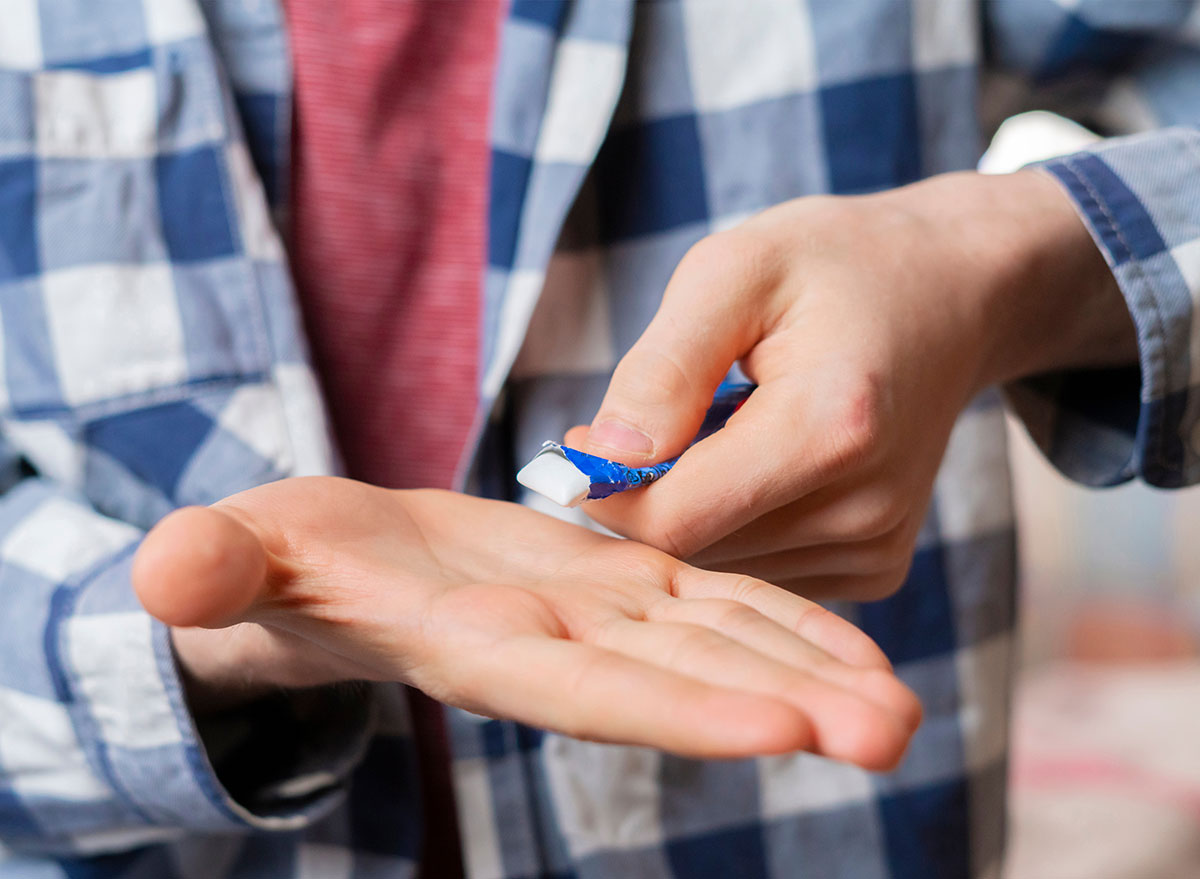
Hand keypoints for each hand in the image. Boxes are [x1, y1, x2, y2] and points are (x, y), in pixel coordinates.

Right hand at [132, 477, 920, 766]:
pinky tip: (850, 646)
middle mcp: (556, 646)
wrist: (332, 569)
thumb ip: (216, 570)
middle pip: (682, 683)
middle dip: (786, 708)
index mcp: (476, 645)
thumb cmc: (270, 569)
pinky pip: (713, 603)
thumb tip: (166, 576)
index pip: (587, 688)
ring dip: (812, 673)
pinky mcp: (616, 585)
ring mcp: (596, 618)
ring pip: (719, 645)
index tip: (785, 728)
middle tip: (899, 730)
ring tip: (902, 703)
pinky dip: (781, 623)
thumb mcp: (235, 559)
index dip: (680, 709)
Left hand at [569, 170, 1134, 598]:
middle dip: (644, 498)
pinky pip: (762, 570)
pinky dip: (733, 524)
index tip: (575, 445)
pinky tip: (751, 461)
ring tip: (713, 429)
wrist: (952, 289)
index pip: (674, 521)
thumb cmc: (836, 265)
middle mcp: (864, 508)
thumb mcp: (734, 271)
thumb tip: (600, 456)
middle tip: (643, 423)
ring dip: (690, 509)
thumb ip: (663, 367)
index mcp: (830, 428)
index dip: (605, 493)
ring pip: (722, 569)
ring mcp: (877, 544)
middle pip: (695, 551)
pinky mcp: (879, 564)